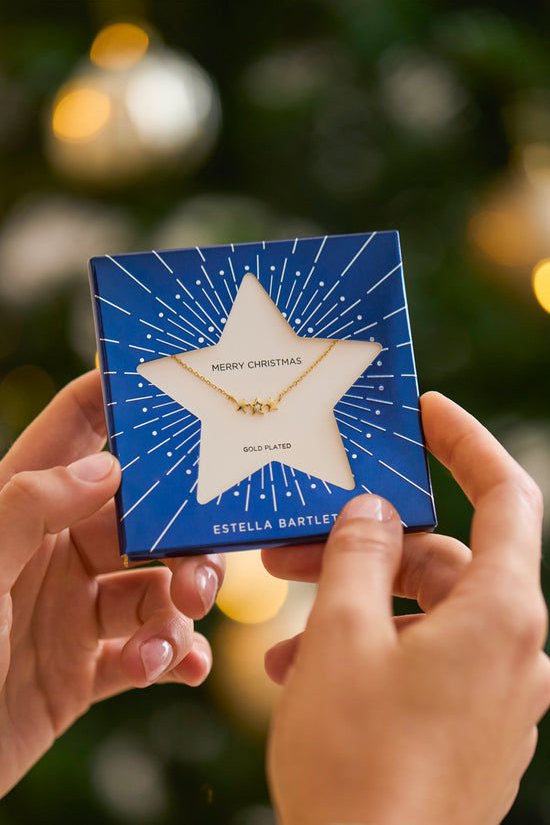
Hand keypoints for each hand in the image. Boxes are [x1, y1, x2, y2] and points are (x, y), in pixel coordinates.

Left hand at [0, 370, 223, 797]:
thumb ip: (30, 507)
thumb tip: (106, 466)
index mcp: (24, 509)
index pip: (76, 430)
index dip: (121, 401)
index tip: (175, 389)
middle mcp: (56, 552)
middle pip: (143, 519)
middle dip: (182, 540)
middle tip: (197, 573)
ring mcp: (75, 612)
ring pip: (156, 587)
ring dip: (181, 607)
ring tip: (172, 639)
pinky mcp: (87, 670)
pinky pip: (149, 651)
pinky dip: (174, 657)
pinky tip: (175, 668)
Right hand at [263, 392, 549, 824]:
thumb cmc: (361, 762)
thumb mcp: (343, 636)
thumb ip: (358, 556)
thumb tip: (371, 511)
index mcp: (503, 613)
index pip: (507, 495)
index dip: (466, 443)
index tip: (425, 413)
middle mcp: (515, 649)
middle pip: (444, 561)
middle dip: (366, 547)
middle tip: (293, 545)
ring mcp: (496, 693)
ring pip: (425, 614)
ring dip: (356, 607)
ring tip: (286, 631)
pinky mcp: (471, 728)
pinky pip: (424, 661)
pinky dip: (371, 649)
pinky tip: (307, 671)